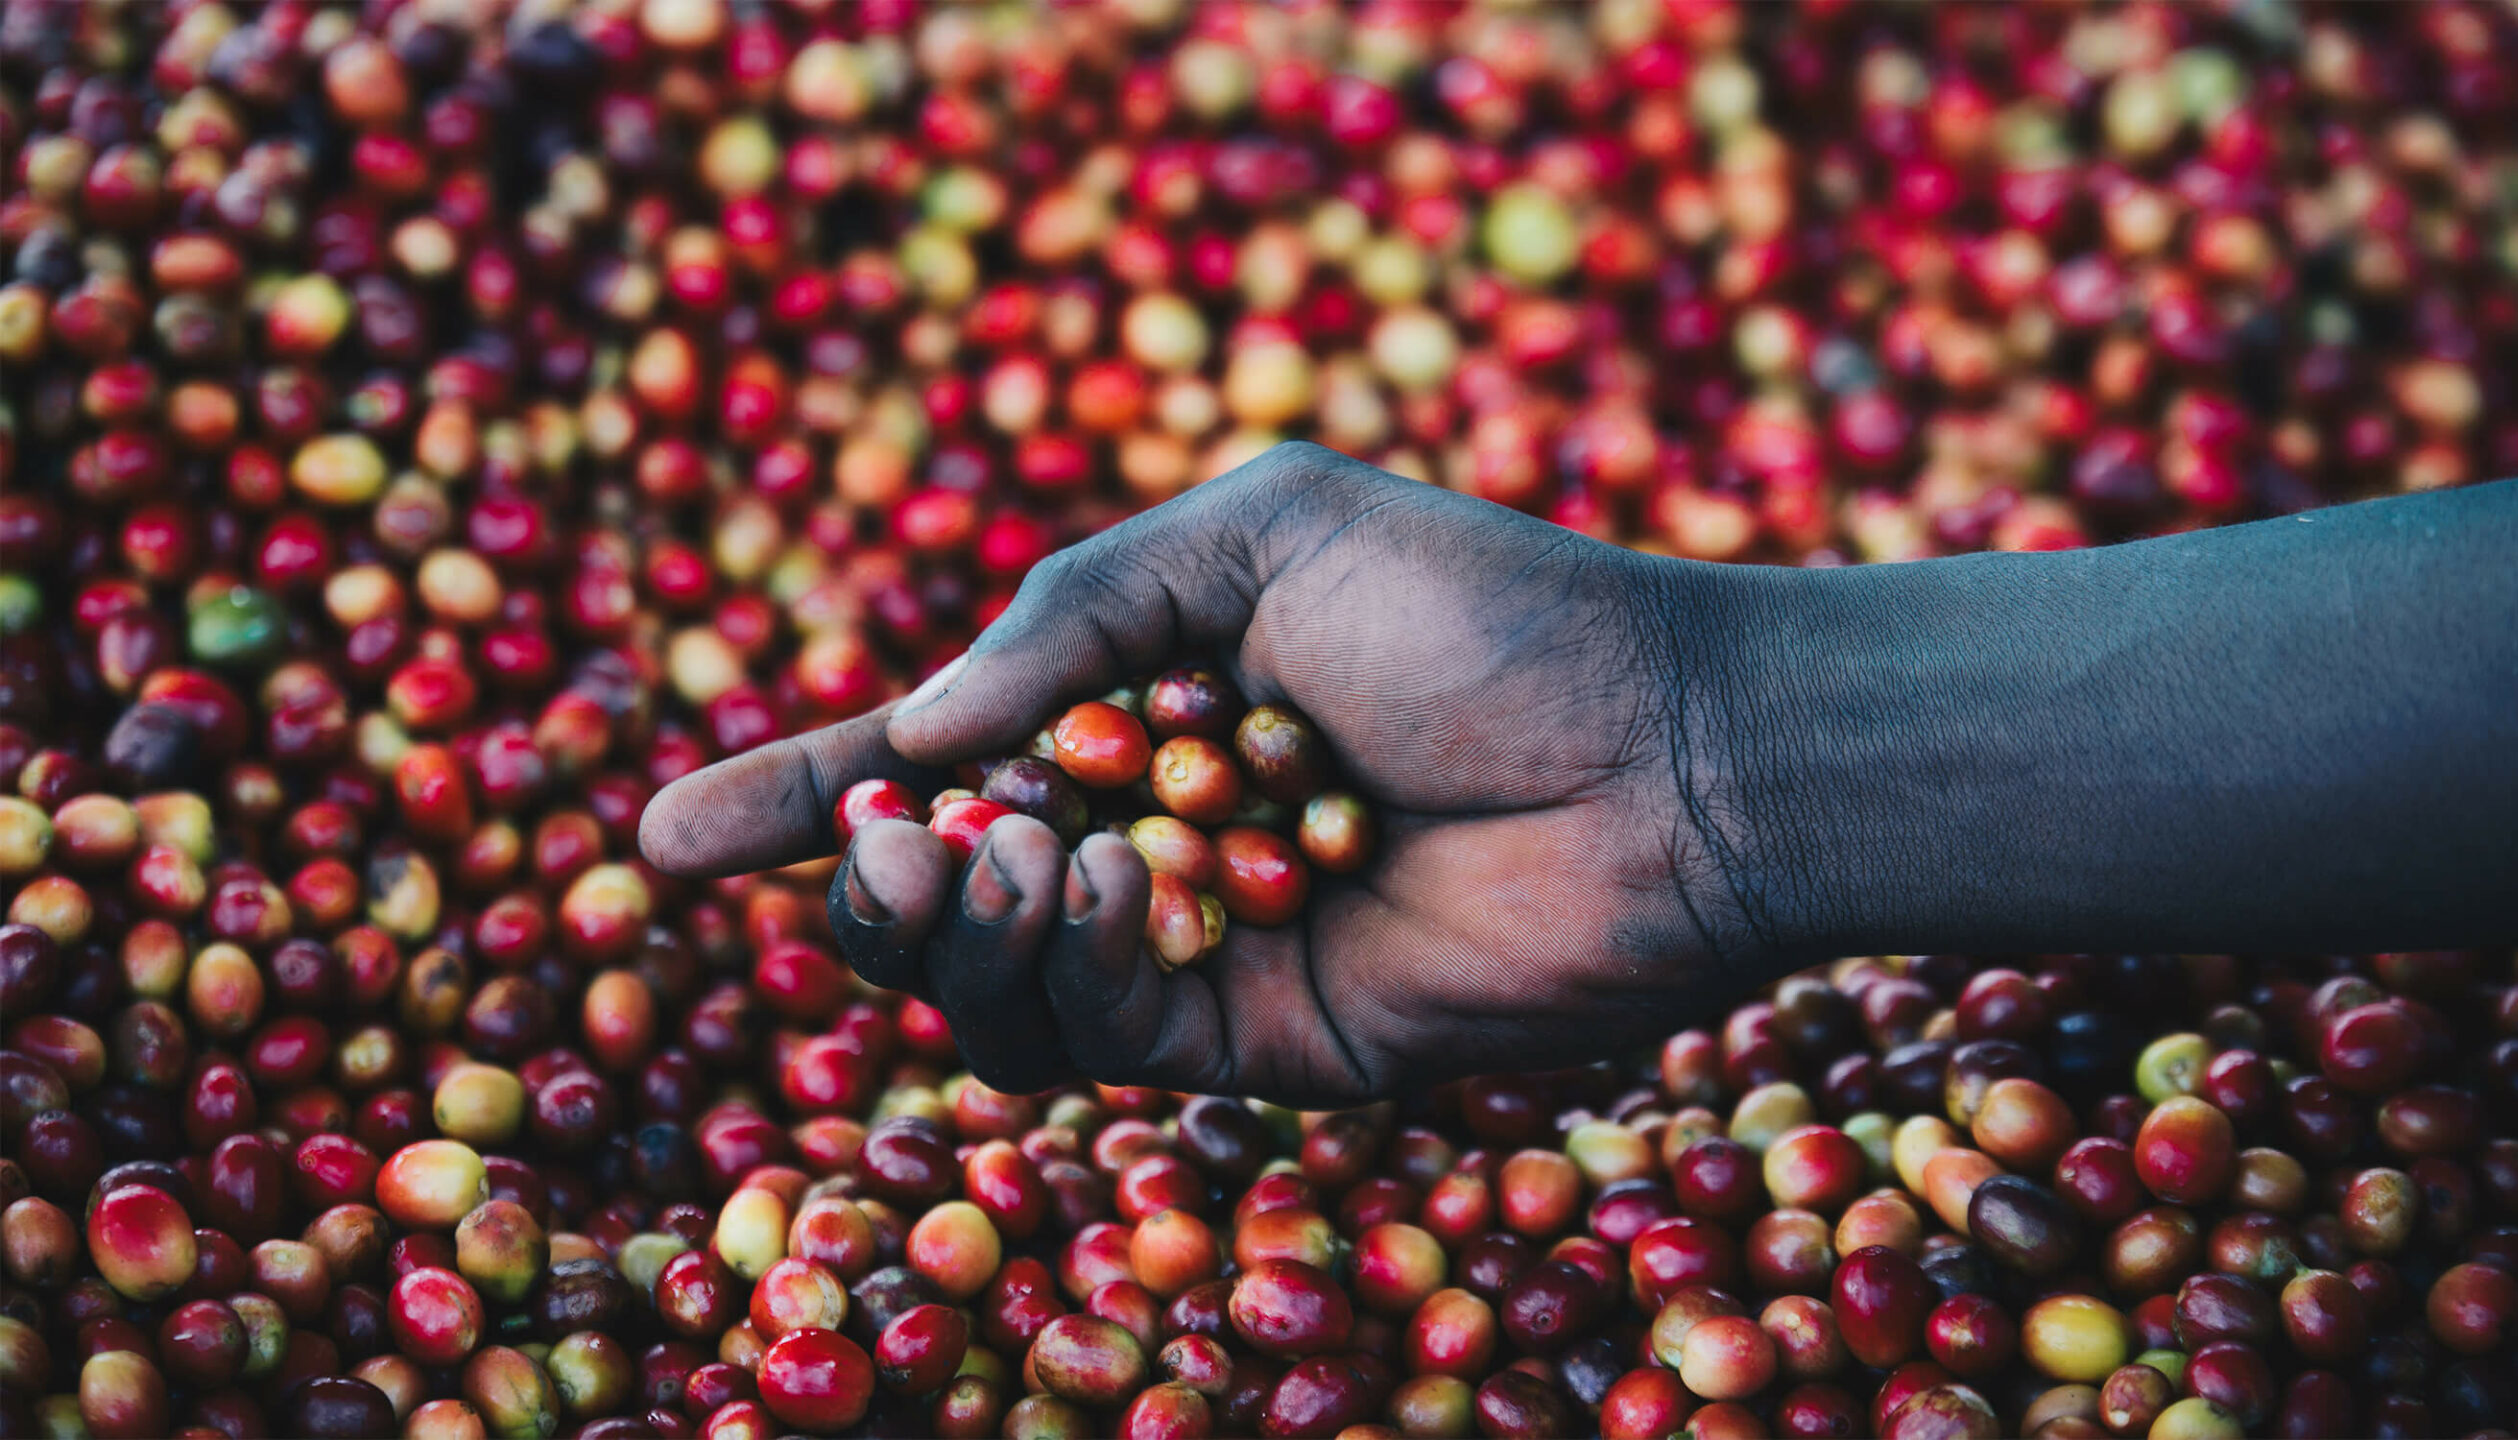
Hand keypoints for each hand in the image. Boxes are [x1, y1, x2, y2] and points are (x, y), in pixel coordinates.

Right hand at [640, 443, 1764, 1103]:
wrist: (1668, 755)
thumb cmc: (1488, 615)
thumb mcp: (1265, 531)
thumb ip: (1072, 611)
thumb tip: (923, 734)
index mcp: (1138, 710)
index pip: (929, 770)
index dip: (797, 802)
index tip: (664, 840)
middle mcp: (1147, 837)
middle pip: (929, 898)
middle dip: (866, 883)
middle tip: (870, 849)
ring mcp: (1195, 949)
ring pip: (988, 988)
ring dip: (956, 924)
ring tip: (1032, 853)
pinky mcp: (1253, 1043)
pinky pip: (1092, 1038)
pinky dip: (1063, 968)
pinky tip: (1111, 885)